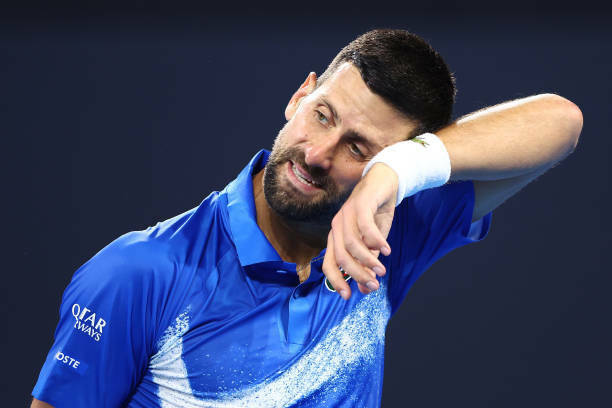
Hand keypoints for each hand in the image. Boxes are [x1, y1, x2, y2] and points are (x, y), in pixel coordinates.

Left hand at [322, 163, 398, 299]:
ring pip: (352, 244)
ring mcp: (346, 214)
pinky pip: (364, 227)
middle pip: (341, 257)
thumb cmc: (376, 214)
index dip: (336, 281)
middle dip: (357, 274)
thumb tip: (365, 289)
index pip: (329, 263)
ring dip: (367, 260)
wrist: (384, 183)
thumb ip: (368, 263)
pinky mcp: (360, 204)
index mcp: (336, 237)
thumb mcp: (373, 243)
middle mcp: (337, 226)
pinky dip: (375, 241)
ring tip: (382, 270)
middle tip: (374, 285)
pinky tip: (386, 250)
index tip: (348, 296)